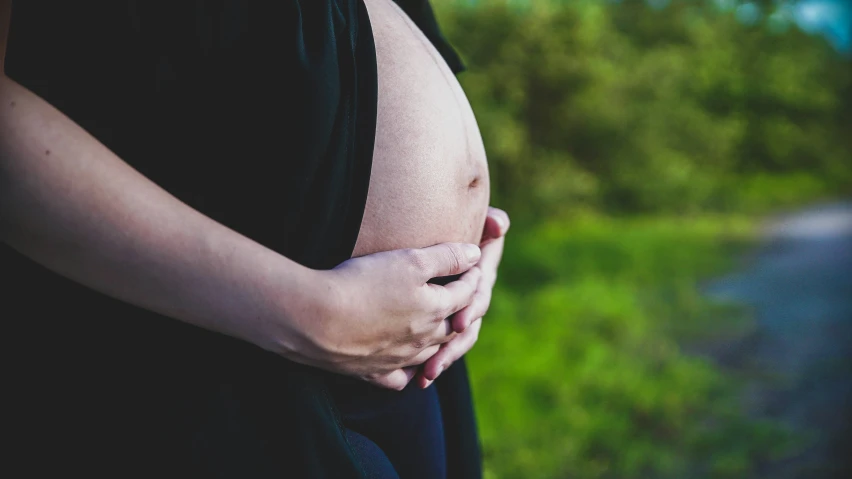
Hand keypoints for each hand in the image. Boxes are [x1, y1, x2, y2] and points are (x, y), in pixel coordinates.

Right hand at [300, 243, 481, 389]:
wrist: (316, 319)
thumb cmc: (364, 283)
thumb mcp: (410, 260)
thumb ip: (446, 257)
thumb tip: (474, 253)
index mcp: (435, 310)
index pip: (466, 293)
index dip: (471, 276)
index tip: (472, 263)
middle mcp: (423, 340)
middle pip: (453, 328)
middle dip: (463, 311)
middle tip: (463, 299)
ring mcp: (398, 359)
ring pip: (430, 355)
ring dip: (440, 343)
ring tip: (439, 330)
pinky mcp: (372, 372)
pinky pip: (398, 378)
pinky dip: (408, 372)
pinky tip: (404, 365)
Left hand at [417, 207, 509, 387]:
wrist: (422, 222)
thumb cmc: (444, 223)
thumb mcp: (464, 224)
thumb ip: (485, 222)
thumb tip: (499, 222)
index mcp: (477, 274)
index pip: (478, 294)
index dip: (471, 307)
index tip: (459, 320)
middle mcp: (468, 296)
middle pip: (466, 326)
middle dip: (453, 345)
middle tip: (436, 361)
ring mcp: (452, 313)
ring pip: (453, 341)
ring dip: (443, 359)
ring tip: (426, 375)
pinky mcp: (435, 324)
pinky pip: (435, 349)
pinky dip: (426, 364)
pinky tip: (415, 380)